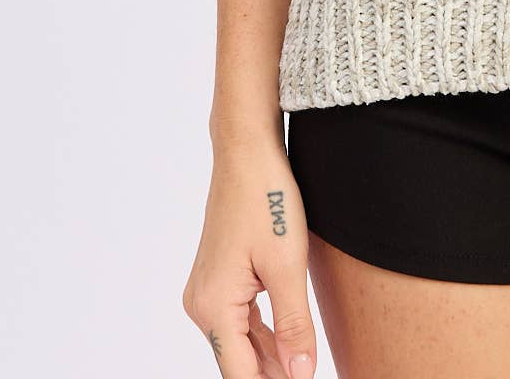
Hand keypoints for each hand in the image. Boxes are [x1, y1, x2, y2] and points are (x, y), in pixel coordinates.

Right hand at [182, 134, 318, 378]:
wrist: (247, 152)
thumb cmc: (267, 199)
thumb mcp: (287, 266)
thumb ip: (293, 325)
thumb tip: (300, 374)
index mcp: (213, 307)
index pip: (241, 374)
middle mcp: (202, 304)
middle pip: (238, 361)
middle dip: (273, 374)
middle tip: (308, 373)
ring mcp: (207, 291)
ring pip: (240, 342)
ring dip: (271, 358)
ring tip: (302, 366)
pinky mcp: (218, 278)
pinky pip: (239, 319)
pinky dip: (263, 334)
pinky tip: (288, 343)